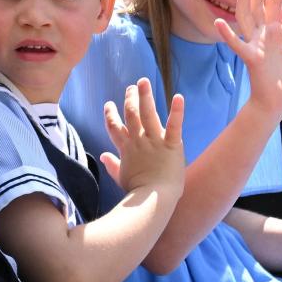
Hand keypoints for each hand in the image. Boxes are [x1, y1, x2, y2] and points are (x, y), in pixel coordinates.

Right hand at [100, 77, 184, 195]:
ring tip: (143, 81)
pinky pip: (174, 125)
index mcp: (126, 148)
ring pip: (148, 113)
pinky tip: (178, 97)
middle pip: (131, 115)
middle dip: (130, 99)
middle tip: (131, 87)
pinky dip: (177, 110)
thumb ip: (112, 164)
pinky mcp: (171, 144)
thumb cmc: (137, 191)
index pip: (114, 127)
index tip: (109, 104)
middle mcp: (138, 140)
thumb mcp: (121, 177)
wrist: (153, 199)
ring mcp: (154, 141)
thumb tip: (103, 156)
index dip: (110, 115)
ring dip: (145, 96)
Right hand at [216, 0, 281, 120]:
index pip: (277, 4)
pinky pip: (237, 46)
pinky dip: (227, 35)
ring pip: (247, 16)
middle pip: (259, 4)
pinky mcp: (251, 59)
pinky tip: (219, 23)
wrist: (276, 104)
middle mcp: (261, 35)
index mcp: (273, 33)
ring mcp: (254, 45)